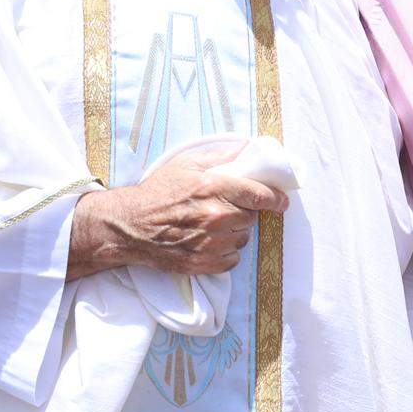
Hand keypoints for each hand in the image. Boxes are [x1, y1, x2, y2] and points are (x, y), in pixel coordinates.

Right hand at [73, 143, 289, 277]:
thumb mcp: (186, 164)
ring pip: (243, 238)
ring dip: (235, 232)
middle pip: (251, 217)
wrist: (130, 226)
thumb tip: (248, 148)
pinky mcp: (203, 263)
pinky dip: (226, 252)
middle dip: (244, 212)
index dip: (276, 198)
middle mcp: (215, 216)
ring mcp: (210, 242)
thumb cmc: (158, 192)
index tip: (282, 201)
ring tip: (213, 225)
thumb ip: (220, 156)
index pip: (259, 195)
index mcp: (213, 188)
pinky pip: (232, 259)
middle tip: (225, 208)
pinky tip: (210, 242)